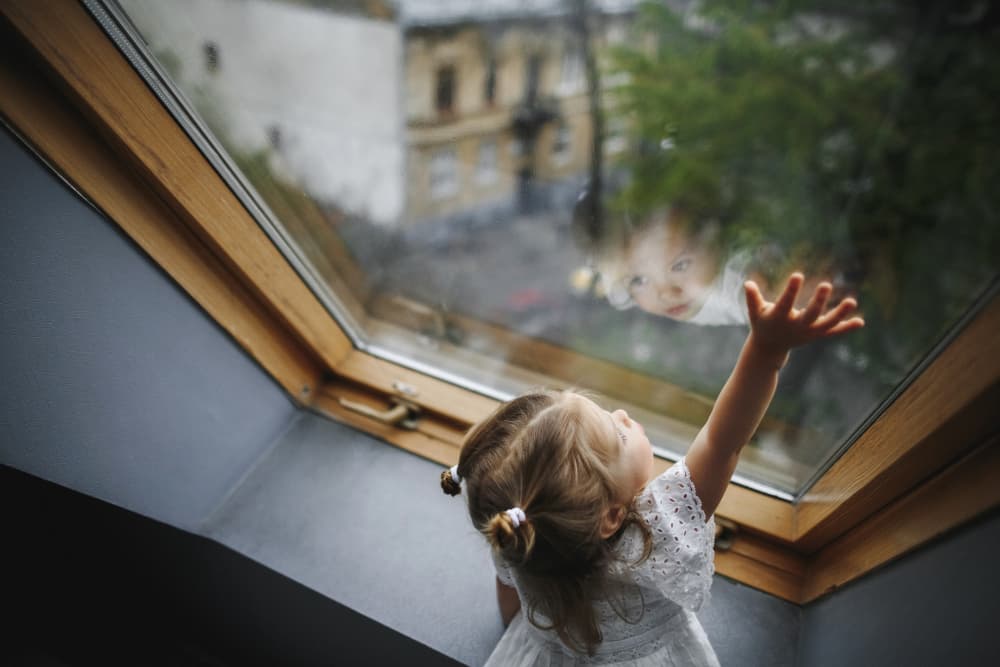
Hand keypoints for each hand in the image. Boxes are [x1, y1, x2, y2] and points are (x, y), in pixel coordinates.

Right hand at [744, 272, 863, 356]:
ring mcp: (808, 332)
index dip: (791, 290)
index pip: (786, 303)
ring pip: (827, 324)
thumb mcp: (755, 312)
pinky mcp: (816, 335)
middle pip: (810, 315)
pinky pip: (833, 332)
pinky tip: (860, 322)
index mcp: (779, 318)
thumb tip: (748, 283)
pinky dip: (846, 328)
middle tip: (826, 284)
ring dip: (840, 314)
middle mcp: (796, 326)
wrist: (769, 348)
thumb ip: (752, 299)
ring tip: (852, 301)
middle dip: (818, 301)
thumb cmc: (762, 324)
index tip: (798, 275)